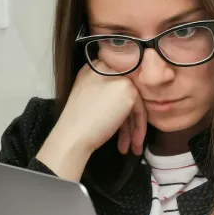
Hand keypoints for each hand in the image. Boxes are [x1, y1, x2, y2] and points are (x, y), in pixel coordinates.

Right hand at [36, 61, 146, 180]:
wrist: (73, 134)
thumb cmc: (78, 122)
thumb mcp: (88, 95)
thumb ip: (106, 91)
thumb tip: (126, 102)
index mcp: (94, 68)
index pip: (115, 84)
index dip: (121, 106)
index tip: (124, 124)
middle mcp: (107, 68)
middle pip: (126, 94)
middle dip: (129, 120)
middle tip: (130, 138)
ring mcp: (119, 78)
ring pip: (134, 103)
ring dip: (134, 128)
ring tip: (132, 146)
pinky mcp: (128, 90)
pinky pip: (140, 110)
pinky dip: (138, 128)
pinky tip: (132, 144)